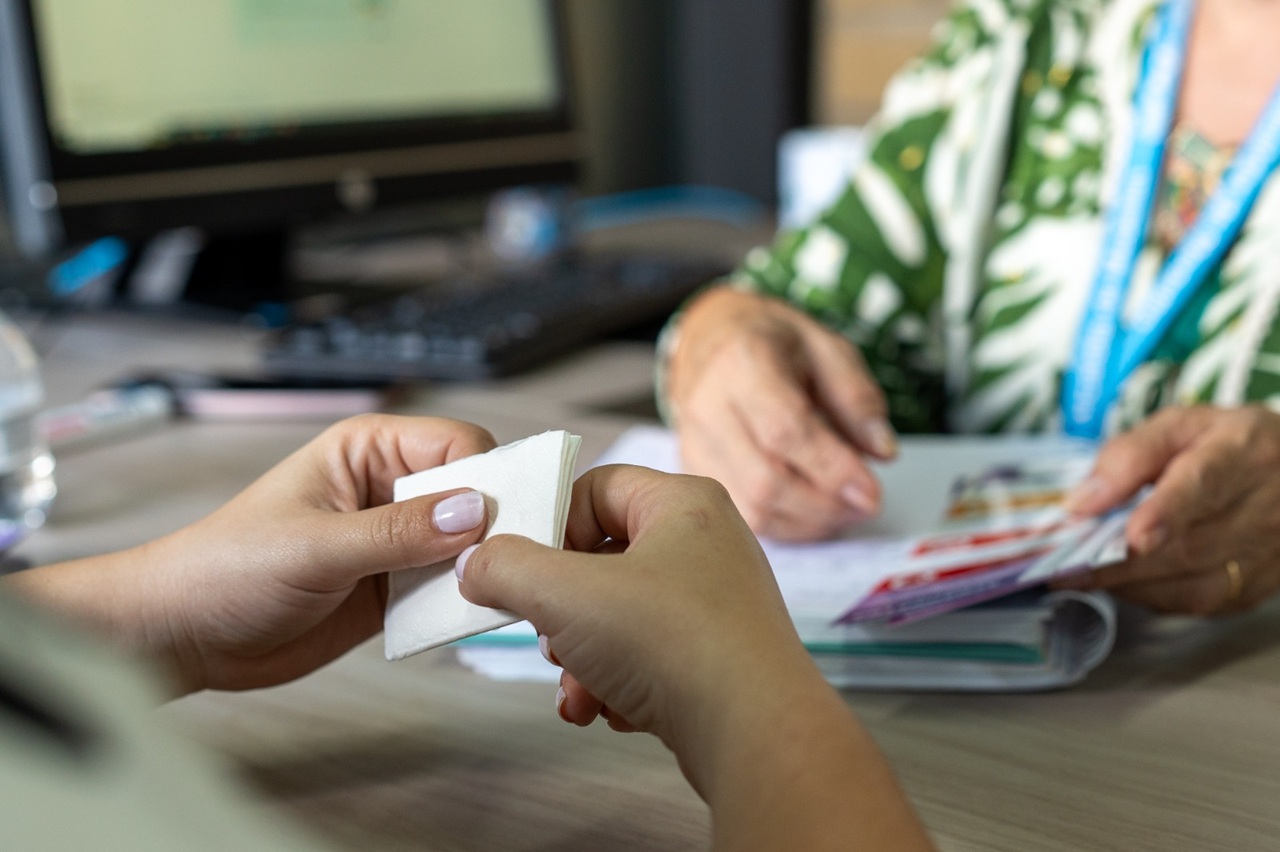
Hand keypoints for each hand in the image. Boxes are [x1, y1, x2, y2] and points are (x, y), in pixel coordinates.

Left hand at [8, 414, 496, 692]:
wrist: (184, 635)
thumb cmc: (225, 568)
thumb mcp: (315, 547)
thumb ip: (397, 532)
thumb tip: (473, 513)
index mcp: (369, 450)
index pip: (458, 444)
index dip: (487, 476)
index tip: (499, 520)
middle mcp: (389, 488)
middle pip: (475, 490)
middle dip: (493, 523)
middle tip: (503, 560)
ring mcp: (395, 540)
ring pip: (470, 542)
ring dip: (481, 566)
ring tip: (487, 592)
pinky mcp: (395, 587)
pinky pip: (449, 586)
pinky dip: (461, 600)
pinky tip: (462, 614)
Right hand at [456, 465, 930, 850]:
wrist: (755, 736)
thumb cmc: (674, 644)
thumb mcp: (566, 595)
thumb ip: (506, 568)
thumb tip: (477, 565)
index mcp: (682, 502)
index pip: (593, 487)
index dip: (548, 526)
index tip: (517, 569)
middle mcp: (706, 543)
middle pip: (600, 558)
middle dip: (560, 610)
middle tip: (550, 636)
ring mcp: (715, 602)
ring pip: (617, 616)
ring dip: (580, 658)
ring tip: (578, 690)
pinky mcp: (717, 656)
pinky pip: (646, 656)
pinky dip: (616, 683)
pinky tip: (610, 711)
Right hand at [665, 286, 896, 541]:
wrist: (710, 339)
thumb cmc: (773, 342)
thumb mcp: (825, 346)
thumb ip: (856, 396)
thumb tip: (881, 452)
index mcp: (744, 362)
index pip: (785, 429)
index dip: (832, 467)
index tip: (872, 493)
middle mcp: (709, 406)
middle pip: (766, 478)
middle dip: (825, 503)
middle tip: (866, 504)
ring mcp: (696, 443)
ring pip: (753, 506)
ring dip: (809, 520)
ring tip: (846, 508)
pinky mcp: (695, 471)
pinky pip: (743, 516)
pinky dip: (788, 525)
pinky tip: (815, 512)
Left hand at [1057, 405, 1279, 613]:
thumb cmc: (1225, 445)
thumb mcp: (1179, 426)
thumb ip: (1129, 455)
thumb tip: (1083, 501)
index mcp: (1240, 454)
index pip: (1203, 485)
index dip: (1166, 513)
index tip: (1133, 536)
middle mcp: (1264, 508)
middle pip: (1189, 547)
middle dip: (1120, 562)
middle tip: (1066, 568)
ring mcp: (1266, 554)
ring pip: (1194, 586)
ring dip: (1131, 584)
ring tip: (1085, 573)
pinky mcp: (1256, 587)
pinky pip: (1200, 603)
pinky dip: (1154, 597)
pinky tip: (1126, 580)